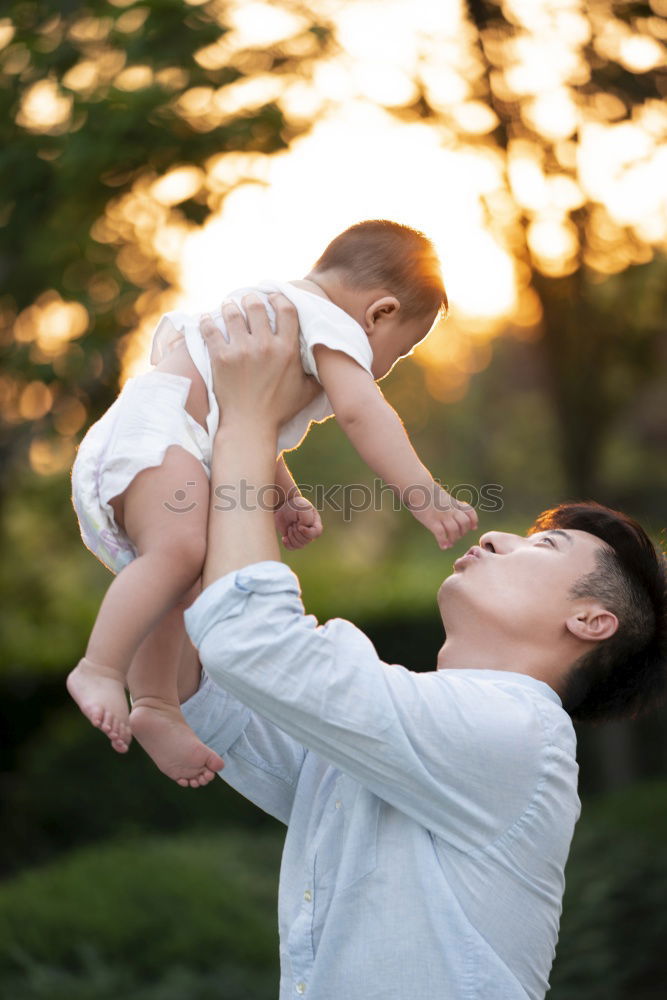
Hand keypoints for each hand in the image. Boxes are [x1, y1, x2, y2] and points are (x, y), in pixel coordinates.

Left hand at [199, 293, 316, 431]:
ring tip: (228, 306)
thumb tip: (331, 360)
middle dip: (251, 299)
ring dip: (230, 306)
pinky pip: (210, 330)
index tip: (273, 296)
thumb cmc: (280, 410)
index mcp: (287, 350)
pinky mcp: (220, 357)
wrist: (249, 426)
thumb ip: (319, 373)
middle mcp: (265, 345)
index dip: (279, 298)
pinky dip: (207, 321)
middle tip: (247, 299)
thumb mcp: (307, 391)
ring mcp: (241, 350)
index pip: (286, 309)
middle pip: (256, 306)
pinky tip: (206, 318)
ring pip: (232, 313)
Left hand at [275, 494, 322, 549]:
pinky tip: (284, 537)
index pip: (317, 533)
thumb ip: (306, 519)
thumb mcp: (303, 508)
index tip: (299, 526)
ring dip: (292, 537)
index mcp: (315, 523)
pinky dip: (287, 544)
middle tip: (293, 523)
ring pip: (300, 545)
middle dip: (297, 532)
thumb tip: (302, 529)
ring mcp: (302, 536)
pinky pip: (292, 548)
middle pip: (307, 540)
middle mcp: (310, 531)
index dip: (308, 533)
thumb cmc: (295, 505)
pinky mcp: (293, 539)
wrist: (283, 506)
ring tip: (289, 527)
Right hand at [407, 484, 477, 548]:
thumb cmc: (425, 491)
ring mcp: (441, 515)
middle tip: (457, 536)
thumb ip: (449, 502)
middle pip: (464, 523)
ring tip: (450, 543)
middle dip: (463, 532)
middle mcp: (450, 509)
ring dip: (454, 539)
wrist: (416, 488)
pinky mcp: (432, 520)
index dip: (473, 520)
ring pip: (454, 530)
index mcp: (453, 503)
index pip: (469, 511)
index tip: (473, 527)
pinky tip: (443, 546)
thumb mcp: (442, 495)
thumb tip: (452, 506)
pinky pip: (441, 533)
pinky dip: (443, 541)